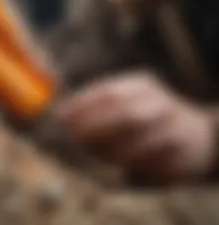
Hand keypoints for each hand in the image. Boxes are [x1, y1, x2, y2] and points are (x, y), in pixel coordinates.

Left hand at [53, 72, 216, 182]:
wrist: (195, 133)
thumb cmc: (144, 116)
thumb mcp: (125, 101)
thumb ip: (95, 107)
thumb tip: (59, 114)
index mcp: (143, 85)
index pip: (110, 93)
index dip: (83, 106)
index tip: (61, 118)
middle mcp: (162, 103)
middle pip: (127, 115)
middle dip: (96, 128)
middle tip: (74, 139)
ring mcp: (178, 128)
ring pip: (143, 142)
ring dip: (114, 152)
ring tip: (95, 156)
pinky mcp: (186, 155)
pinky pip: (157, 165)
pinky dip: (135, 168)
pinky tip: (120, 169)